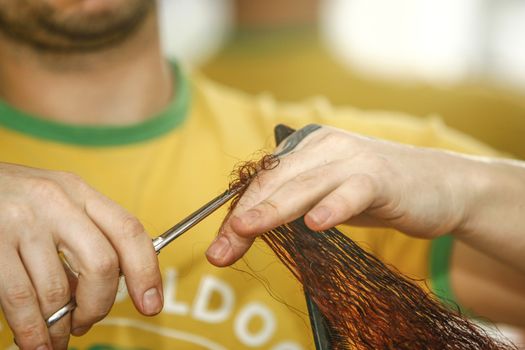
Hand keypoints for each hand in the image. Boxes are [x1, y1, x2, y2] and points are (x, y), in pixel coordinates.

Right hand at [0, 163, 162, 349]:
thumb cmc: (15, 200)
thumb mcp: (57, 203)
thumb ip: (86, 234)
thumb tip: (111, 286)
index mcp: (80, 192)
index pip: (129, 230)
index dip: (146, 271)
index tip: (151, 303)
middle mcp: (57, 203)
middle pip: (102, 264)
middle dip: (99, 305)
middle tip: (87, 321)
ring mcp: (24, 222)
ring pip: (59, 289)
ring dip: (61, 325)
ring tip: (57, 337)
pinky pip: (22, 299)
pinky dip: (33, 330)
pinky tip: (37, 342)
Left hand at [206, 125, 472, 266]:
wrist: (439, 185)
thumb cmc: (376, 192)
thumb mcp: (326, 196)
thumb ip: (293, 204)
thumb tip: (244, 226)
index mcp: (306, 148)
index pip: (264, 181)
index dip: (239, 212)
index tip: (221, 245)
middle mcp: (324, 146)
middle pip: (275, 182)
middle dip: (245, 217)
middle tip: (220, 251)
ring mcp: (352, 158)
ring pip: (304, 185)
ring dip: (273, 210)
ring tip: (246, 230)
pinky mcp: (380, 176)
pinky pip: (351, 192)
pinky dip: (333, 207)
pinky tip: (315, 223)